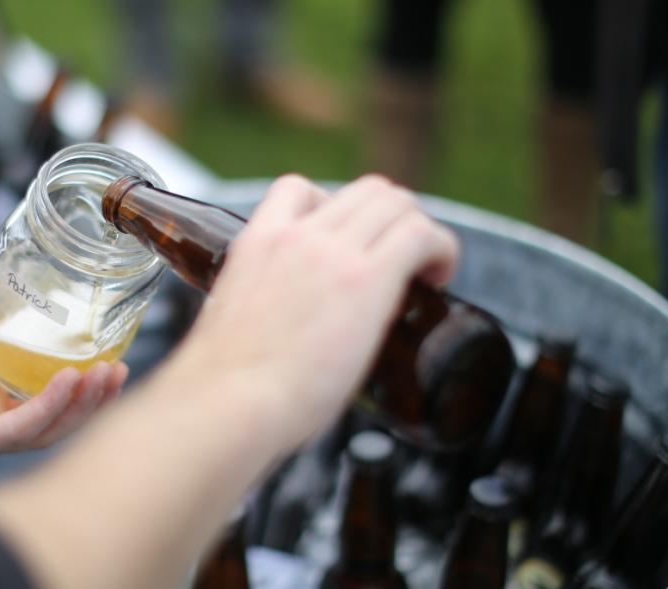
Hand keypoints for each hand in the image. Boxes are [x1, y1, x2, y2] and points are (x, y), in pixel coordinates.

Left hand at [0, 267, 126, 485]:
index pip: (37, 379)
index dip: (75, 367)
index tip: (106, 343)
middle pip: (54, 409)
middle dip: (93, 392)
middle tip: (123, 365)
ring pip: (45, 425)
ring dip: (81, 403)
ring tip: (109, 375)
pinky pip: (13, 432)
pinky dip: (45, 410)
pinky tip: (67, 385)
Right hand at [168, 174, 457, 445]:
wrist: (229, 402)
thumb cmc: (225, 387)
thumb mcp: (230, 324)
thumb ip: (256, 314)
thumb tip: (274, 344)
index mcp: (257, 242)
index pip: (299, 189)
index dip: (335, 207)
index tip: (349, 244)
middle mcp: (298, 236)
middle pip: (365, 190)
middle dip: (391, 220)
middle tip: (400, 262)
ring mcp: (332, 253)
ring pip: (397, 203)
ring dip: (420, 231)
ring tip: (425, 273)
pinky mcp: (367, 279)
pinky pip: (421, 234)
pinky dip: (442, 248)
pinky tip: (439, 277)